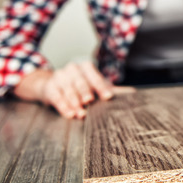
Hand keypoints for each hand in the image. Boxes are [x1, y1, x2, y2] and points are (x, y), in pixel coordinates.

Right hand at [14, 62, 128, 118]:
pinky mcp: (49, 87)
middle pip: (80, 80)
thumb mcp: (95, 86)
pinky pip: (56, 96)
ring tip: (81, 114)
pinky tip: (69, 114)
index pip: (95, 76)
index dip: (101, 86)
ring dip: (74, 102)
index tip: (108, 97)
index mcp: (86, 67)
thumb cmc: (80, 87)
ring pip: (67, 88)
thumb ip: (111, 90)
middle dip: (85, 91)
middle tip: (90, 101)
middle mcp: (72, 69)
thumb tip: (133, 94)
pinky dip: (63, 106)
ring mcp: (59, 77)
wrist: (51, 85)